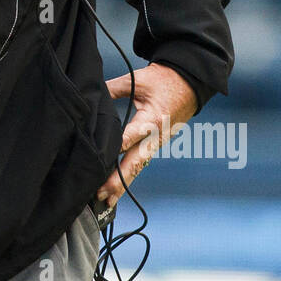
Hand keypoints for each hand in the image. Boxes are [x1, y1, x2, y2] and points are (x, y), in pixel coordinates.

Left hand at [96, 62, 197, 206]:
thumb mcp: (137, 80)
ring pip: (138, 167)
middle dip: (118, 180)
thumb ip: (112, 89)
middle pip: (135, 162)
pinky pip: (141, 162)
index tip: (102, 161)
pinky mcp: (155, 145)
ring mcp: (157, 143)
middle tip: (102, 194)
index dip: (117, 148)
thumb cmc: (165, 81)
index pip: (131, 137)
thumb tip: (91, 95)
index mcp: (152, 119)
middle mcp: (156, 136)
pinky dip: (129, 176)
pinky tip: (118, 188)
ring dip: (123, 183)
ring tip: (108, 199)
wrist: (189, 83)